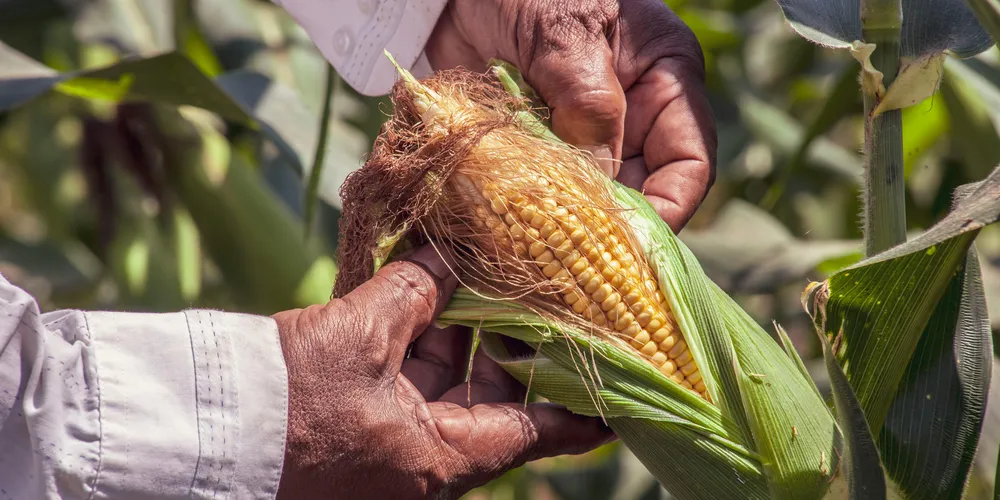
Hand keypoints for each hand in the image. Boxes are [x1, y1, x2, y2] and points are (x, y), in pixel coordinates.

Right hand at [272, 245, 613, 498]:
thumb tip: (447, 257)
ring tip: (482, 273)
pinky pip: (404, 380)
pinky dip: (417, 338)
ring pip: (446, 384)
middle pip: (493, 399)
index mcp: (445, 458)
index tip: (620, 391)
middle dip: (511, 343)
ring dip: (460, 330)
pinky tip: (427, 289)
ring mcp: (390, 443)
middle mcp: (425, 460)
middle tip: (540, 291)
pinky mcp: (356, 422)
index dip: (583, 409)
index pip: (540, 432)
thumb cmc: (287, 402)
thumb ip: (414, 294)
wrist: (198, 434)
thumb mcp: (359, 339)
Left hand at [425, 0, 716, 231]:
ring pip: (588, 200)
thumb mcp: (565, 36)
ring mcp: (581, 134)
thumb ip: (588, 106)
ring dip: (564, 227)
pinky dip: (526, 214)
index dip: (668, 209)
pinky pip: (542, 193)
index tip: (632, 246)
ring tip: (537, 255)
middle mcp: (631, 116)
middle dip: (610, 229)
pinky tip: (505, 233)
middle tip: (573, 264)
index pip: (689, 164)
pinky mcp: (536, 147)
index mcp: (664, 82)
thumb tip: (598, 186)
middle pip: (638, 192)